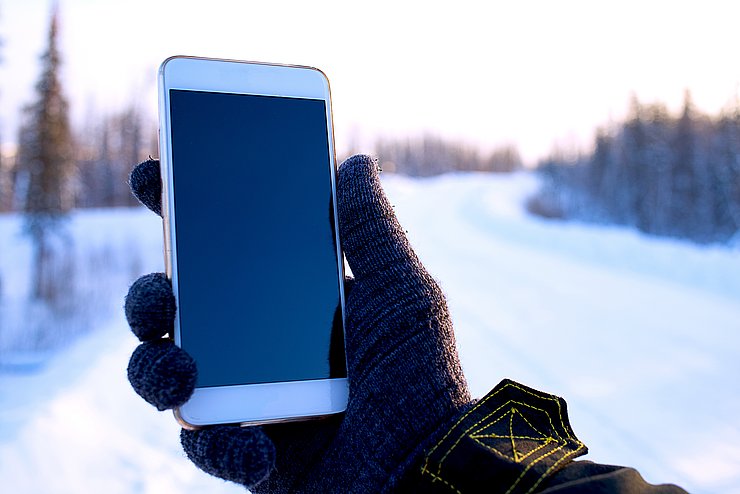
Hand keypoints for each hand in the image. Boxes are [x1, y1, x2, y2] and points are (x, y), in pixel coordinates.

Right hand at [125, 155, 470, 491]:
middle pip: (174, 310)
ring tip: (182, 369)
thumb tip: (355, 161)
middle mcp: (256, 344)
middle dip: (149, 297)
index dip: (182, 213)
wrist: (426, 466)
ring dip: (156, 367)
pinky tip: (256, 446)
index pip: (223, 251)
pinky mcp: (243, 451)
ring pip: (163, 372)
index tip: (155, 177)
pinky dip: (222, 444)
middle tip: (164, 292)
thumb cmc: (420, 376)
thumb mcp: (402, 293)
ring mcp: (244, 395)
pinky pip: (205, 444)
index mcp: (285, 301)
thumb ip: (370, 230)